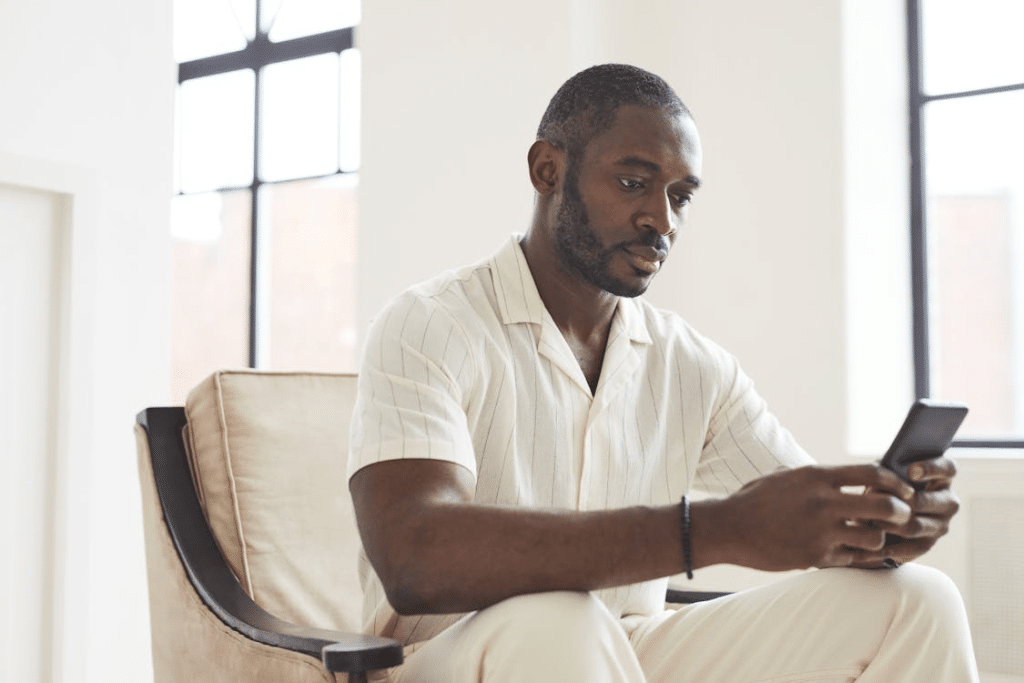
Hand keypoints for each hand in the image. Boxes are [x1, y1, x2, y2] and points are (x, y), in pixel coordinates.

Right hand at [702, 464, 915, 571]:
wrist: (729, 528)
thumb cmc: (756, 499)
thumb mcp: (787, 477)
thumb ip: (819, 478)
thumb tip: (852, 478)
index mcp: (817, 477)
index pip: (872, 473)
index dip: (896, 482)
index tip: (904, 489)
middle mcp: (823, 503)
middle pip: (884, 507)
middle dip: (900, 513)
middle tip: (901, 517)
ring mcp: (820, 532)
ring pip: (874, 539)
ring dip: (879, 539)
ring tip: (872, 538)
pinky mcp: (815, 558)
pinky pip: (852, 560)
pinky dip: (857, 557)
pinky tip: (854, 553)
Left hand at [863, 456, 959, 567]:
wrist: (878, 514)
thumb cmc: (885, 484)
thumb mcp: (885, 472)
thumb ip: (889, 469)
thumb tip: (882, 474)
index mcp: (941, 476)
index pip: (947, 468)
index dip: (932, 468)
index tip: (911, 471)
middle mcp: (948, 500)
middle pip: (932, 501)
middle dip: (905, 502)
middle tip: (883, 502)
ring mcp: (941, 524)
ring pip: (917, 526)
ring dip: (892, 524)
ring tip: (872, 521)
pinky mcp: (929, 543)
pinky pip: (913, 548)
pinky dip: (893, 547)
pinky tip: (876, 545)